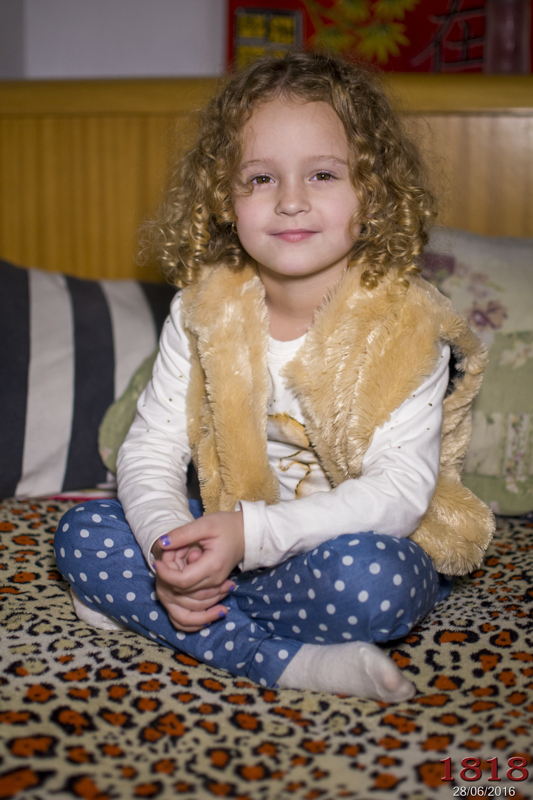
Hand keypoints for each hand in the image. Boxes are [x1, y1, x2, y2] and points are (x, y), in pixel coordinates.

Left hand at [152, 511, 243, 631]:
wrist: (247, 533)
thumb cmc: (227, 526)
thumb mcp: (205, 524)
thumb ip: (183, 534)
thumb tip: (162, 543)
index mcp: (212, 566)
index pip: (182, 581)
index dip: (166, 574)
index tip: (158, 561)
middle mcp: (214, 580)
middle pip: (182, 590)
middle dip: (169, 574)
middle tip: (170, 551)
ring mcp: (215, 585)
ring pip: (186, 593)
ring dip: (175, 578)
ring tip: (179, 554)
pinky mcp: (214, 585)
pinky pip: (193, 592)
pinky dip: (183, 581)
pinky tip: (184, 562)